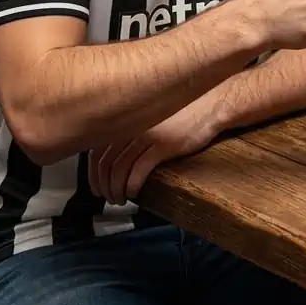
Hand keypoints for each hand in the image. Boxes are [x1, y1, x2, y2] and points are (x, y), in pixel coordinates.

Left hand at [88, 92, 220, 204]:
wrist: (212, 104)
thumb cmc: (184, 111)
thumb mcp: (152, 116)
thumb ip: (133, 129)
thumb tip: (115, 155)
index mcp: (126, 119)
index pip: (96, 152)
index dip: (93, 175)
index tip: (97, 187)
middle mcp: (131, 125)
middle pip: (105, 164)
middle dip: (103, 186)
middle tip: (109, 198)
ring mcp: (147, 134)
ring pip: (119, 170)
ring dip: (116, 190)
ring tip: (121, 200)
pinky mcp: (163, 144)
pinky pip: (138, 170)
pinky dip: (132, 185)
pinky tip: (134, 193)